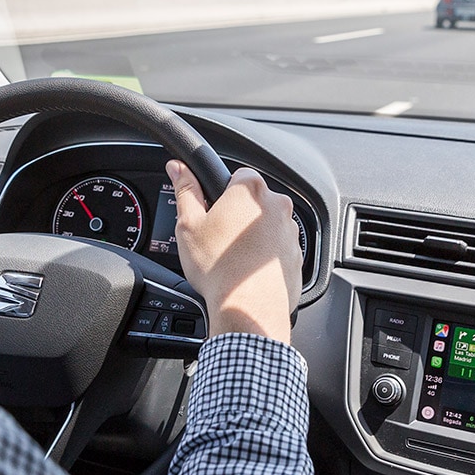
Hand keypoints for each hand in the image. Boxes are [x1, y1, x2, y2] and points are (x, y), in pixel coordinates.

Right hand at [166, 160, 301, 344]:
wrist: (250, 307)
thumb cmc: (219, 267)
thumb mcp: (189, 226)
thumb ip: (185, 190)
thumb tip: (178, 168)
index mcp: (250, 190)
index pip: (237, 175)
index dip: (221, 193)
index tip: (212, 211)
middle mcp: (276, 205)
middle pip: (253, 201)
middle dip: (237, 215)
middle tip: (218, 238)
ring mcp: (290, 231)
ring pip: (266, 225)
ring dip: (252, 236)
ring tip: (233, 258)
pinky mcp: (296, 254)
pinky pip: (277, 248)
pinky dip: (265, 256)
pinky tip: (247, 271)